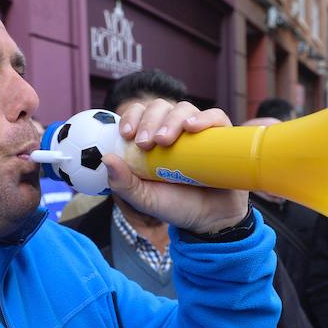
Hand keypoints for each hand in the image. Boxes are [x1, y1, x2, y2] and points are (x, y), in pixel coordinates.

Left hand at [102, 99, 248, 234]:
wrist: (209, 220)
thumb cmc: (174, 206)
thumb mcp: (144, 199)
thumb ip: (123, 183)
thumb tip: (106, 158)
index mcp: (151, 139)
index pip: (139, 114)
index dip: (131, 117)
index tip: (127, 134)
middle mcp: (174, 130)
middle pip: (159, 107)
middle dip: (149, 120)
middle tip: (146, 143)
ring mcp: (198, 132)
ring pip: (183, 108)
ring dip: (171, 119)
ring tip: (165, 140)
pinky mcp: (221, 136)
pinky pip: (215, 116)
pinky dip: (204, 117)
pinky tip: (192, 126)